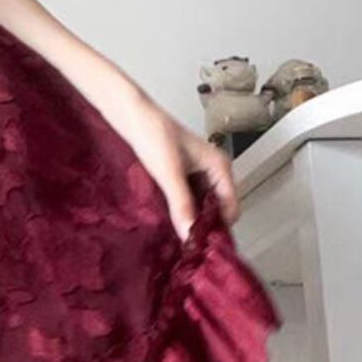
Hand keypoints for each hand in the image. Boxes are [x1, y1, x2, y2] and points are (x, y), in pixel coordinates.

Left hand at [113, 94, 239, 239]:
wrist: (130, 114)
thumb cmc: (152, 134)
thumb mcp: (168, 173)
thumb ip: (181, 204)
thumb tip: (190, 234)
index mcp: (219, 166)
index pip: (231, 208)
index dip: (219, 228)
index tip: (203, 247)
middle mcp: (212, 170)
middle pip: (217, 209)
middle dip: (204, 226)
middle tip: (187, 245)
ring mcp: (196, 172)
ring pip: (201, 205)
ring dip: (191, 219)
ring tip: (176, 236)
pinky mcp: (180, 174)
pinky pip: (187, 199)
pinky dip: (181, 210)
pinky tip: (168, 220)